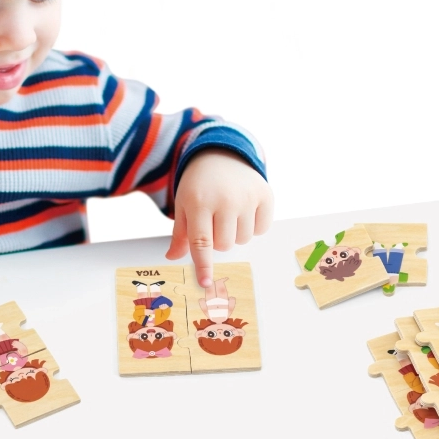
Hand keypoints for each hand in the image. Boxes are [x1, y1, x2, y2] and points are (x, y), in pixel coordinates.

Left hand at [166, 149, 272, 287]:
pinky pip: (261, 229)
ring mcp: (247, 197)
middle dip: (218, 240)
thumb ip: (180, 233)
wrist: (221, 155)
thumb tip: (173, 257)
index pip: (201, 242)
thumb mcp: (184, 204)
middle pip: (224, 245)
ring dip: (235, 233)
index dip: (203, 265)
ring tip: (229, 213)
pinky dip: (253, 225)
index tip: (205, 283)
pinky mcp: (265, 195)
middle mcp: (225, 199)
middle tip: (214, 221)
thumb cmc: (199, 185)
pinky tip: (244, 209)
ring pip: (243, 239)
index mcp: (199, 202)